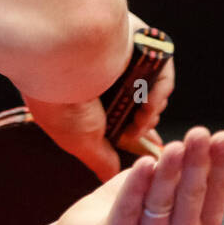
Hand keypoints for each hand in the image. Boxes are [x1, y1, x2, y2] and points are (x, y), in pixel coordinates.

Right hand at [21, 11, 171, 181]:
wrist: (63, 58)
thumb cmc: (62, 102)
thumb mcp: (81, 142)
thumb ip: (101, 159)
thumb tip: (111, 179)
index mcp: (87, 99)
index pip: (120, 120)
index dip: (136, 135)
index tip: (150, 150)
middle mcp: (105, 79)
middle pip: (140, 108)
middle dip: (144, 126)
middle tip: (138, 131)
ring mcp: (124, 61)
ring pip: (154, 93)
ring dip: (151, 112)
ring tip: (140, 117)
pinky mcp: (140, 45)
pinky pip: (162, 73)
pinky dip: (160, 92)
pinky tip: (148, 103)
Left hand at [49, 127, 223, 224]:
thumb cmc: (140, 202)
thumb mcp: (182, 180)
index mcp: (197, 222)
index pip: (215, 195)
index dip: (220, 168)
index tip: (223, 136)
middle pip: (191, 201)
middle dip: (198, 167)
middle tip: (201, 133)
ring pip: (161, 207)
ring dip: (169, 177)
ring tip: (174, 145)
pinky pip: (127, 214)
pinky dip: (136, 189)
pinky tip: (143, 163)